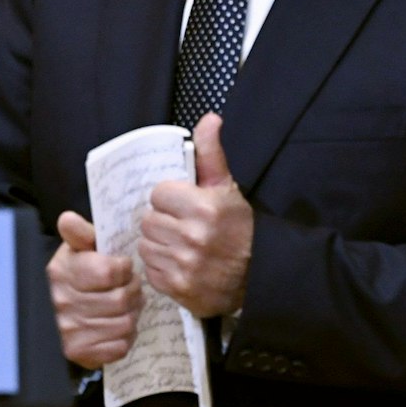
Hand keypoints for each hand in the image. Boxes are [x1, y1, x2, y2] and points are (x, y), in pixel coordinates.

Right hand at [47, 209, 140, 367]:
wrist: (51, 311)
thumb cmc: (71, 275)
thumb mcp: (74, 249)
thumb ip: (79, 233)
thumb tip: (68, 219)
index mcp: (63, 273)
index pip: (110, 272)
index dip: (125, 269)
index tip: (123, 267)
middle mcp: (63, 304)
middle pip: (122, 300)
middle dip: (134, 291)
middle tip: (132, 287)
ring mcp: (71, 332)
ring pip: (125, 323)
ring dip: (133, 313)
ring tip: (127, 305)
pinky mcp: (81, 353)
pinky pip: (120, 347)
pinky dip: (126, 336)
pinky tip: (118, 325)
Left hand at [140, 113, 253, 317]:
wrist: (259, 276)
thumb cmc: (239, 229)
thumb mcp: (226, 188)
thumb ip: (211, 153)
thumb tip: (210, 118)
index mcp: (203, 207)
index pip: (158, 193)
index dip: (169, 198)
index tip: (183, 205)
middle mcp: (193, 237)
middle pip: (148, 220)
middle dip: (162, 221)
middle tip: (181, 226)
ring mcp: (184, 265)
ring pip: (146, 245)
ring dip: (159, 245)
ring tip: (180, 245)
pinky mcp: (178, 288)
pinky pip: (150, 270)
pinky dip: (161, 268)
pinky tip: (179, 264)